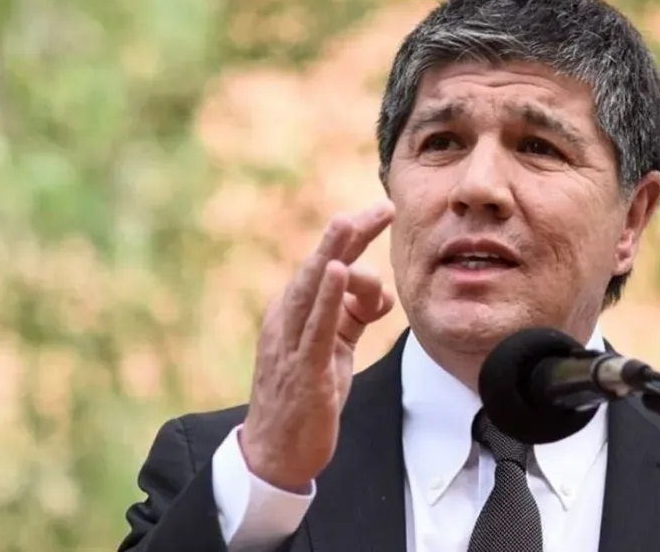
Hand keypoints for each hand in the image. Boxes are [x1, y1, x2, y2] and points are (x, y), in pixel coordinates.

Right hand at [239, 201, 395, 491]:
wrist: (276, 453)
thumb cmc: (304, 396)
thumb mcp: (333, 348)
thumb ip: (352, 316)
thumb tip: (379, 292)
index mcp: (294, 311)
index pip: (327, 263)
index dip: (355, 236)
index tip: (383, 209)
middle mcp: (287, 318)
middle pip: (320, 265)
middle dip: (350, 233)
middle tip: (380, 206)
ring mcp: (292, 342)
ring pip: (312, 288)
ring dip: (332, 252)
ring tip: (349, 222)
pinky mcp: (304, 368)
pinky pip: (316, 326)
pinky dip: (329, 296)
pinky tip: (340, 271)